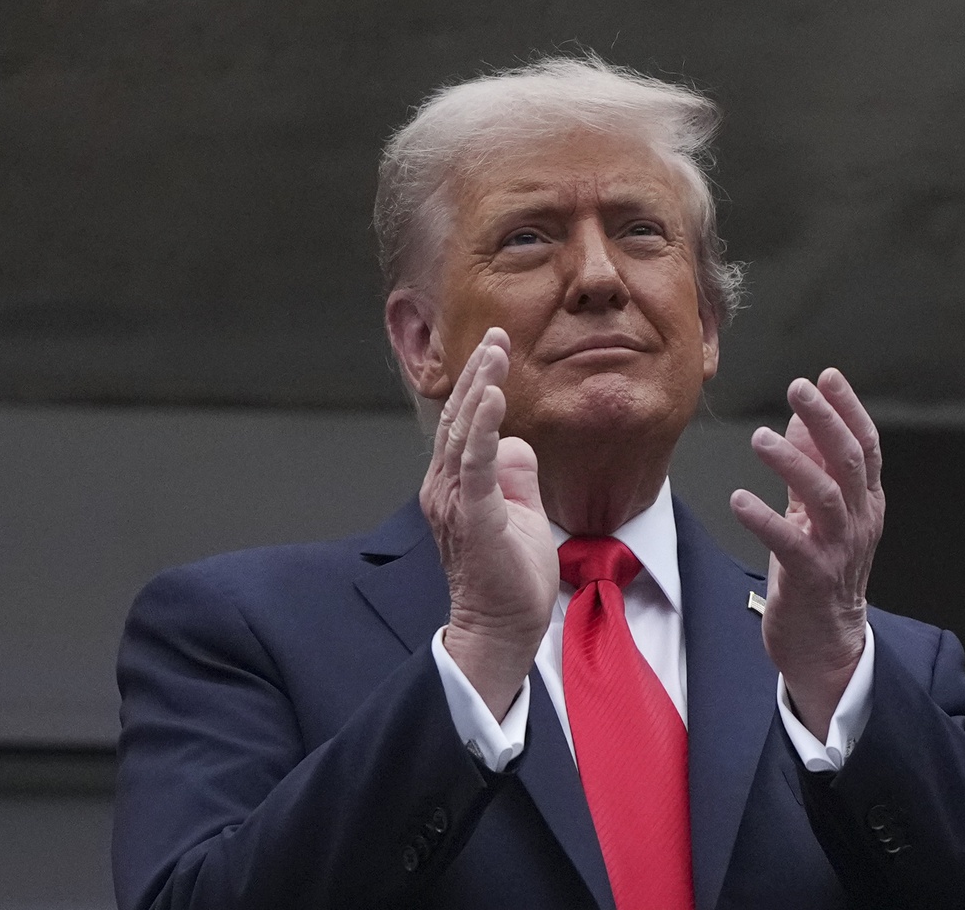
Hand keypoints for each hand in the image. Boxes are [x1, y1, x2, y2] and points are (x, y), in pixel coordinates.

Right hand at [421, 328, 557, 719]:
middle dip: (478, 373)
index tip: (494, 347)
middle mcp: (444, 489)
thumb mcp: (519, 513)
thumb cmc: (511, 578)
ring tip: (495, 351)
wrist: (501, 629)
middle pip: (458, 419)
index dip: (478, 384)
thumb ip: (516, 475)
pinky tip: (495, 396)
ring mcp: (455, 502)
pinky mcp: (473, 516)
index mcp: (454, 487)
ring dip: (480, 388)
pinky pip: (476, 462)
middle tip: (495, 334)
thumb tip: (518, 443)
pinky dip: (484, 426)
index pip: (463, 425)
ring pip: (464, 432)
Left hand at [730, 368, 883, 739]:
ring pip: (825, 496)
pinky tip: (738, 499)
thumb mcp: (819, 514)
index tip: (826, 376)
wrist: (827, 645)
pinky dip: (764, 519)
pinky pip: (789, 543)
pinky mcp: (812, 578)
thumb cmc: (819, 573)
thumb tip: (802, 418)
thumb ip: (814, 468)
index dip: (848, 408)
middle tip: (799, 388)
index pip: (865, 446)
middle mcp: (859, 521)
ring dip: (793, 463)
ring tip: (761, 438)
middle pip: (848, 461)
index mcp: (865, 502)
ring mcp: (839, 550)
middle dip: (825, 420)